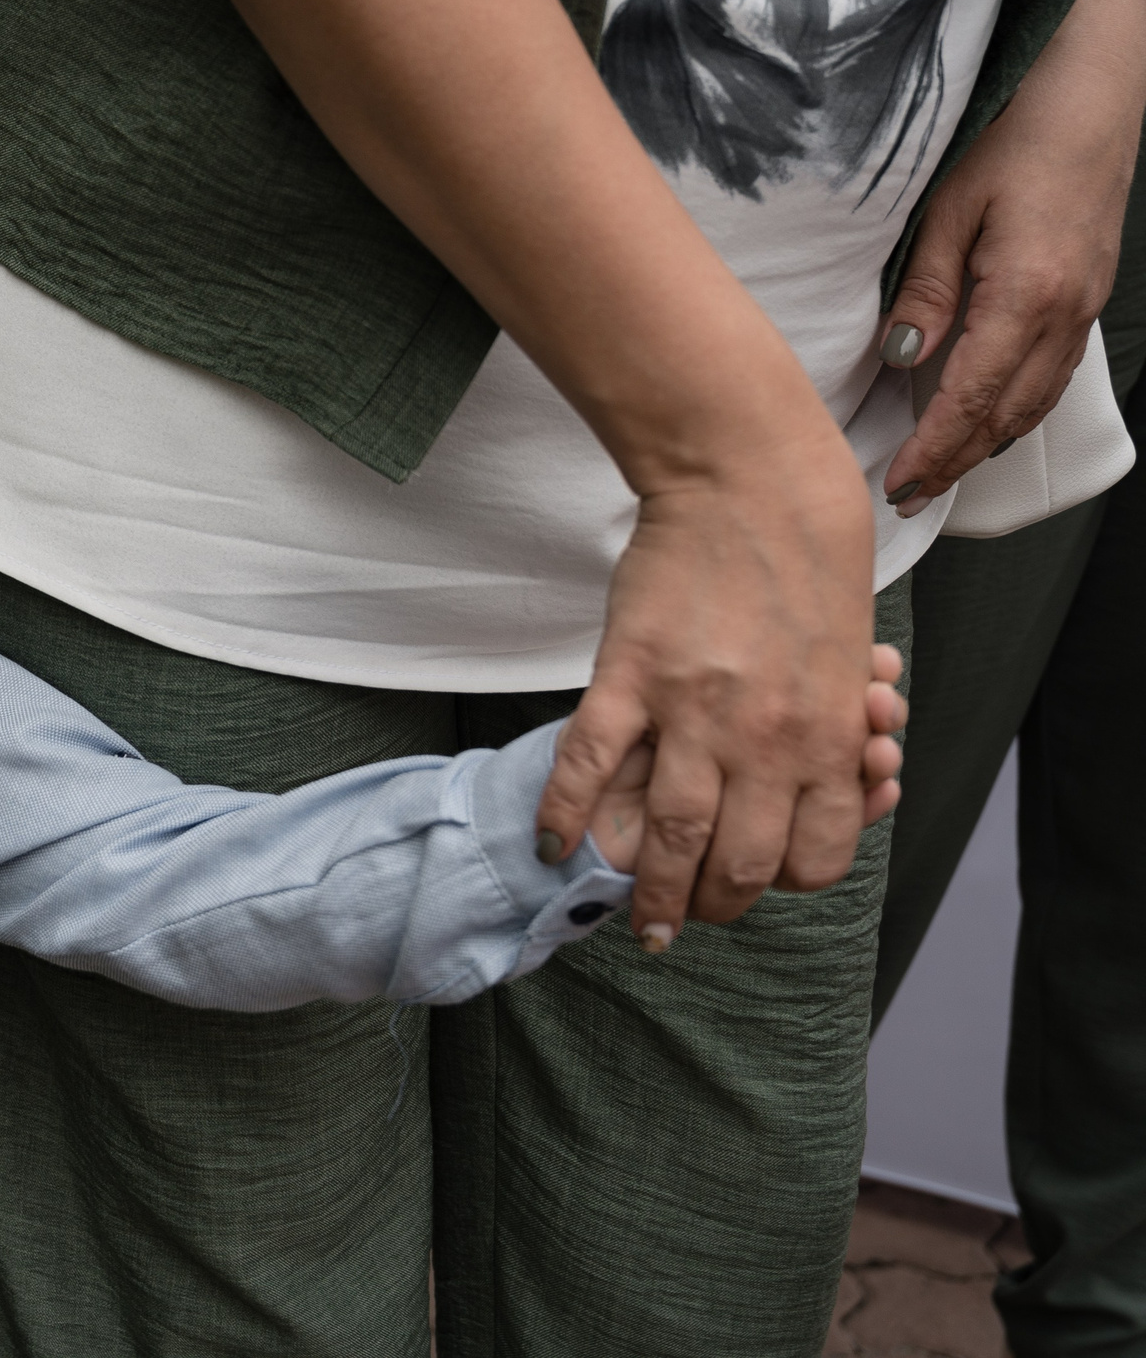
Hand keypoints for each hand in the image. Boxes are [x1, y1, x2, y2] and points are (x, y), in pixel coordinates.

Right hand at [534, 452, 878, 939]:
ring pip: (668, 836)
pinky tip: (551, 843)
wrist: (751, 481)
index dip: (781, 883)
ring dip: (648, 891)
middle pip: (737, 864)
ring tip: (633, 915)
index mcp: (828, 736)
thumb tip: (845, 780)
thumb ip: (835, 728)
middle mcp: (766, 738)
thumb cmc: (809, 562)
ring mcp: (693, 710)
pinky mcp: (629, 675)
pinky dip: (564, 814)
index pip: (813, 857)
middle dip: (710, 906)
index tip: (753, 884)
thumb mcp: (846, 658)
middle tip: (684, 916)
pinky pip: (589, 765)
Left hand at [879, 0, 1145, 515]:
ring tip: (936, 472)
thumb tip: (900, 360)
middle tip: (905, 496)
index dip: (933, 450)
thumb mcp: (950, 209)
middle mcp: (1065, 314)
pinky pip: (1049, 375)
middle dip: (956, 462)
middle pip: (1006, 415)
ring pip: (1033, 402)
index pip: (972, 398)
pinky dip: (1012, 409)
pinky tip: (982, 419)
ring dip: (985, 443)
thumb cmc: (1014, 137)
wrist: (1092, 93)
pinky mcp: (1086, 298)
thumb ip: (927, 291)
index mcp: (1027, 295)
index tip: (896, 483)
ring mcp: (1083, 309)